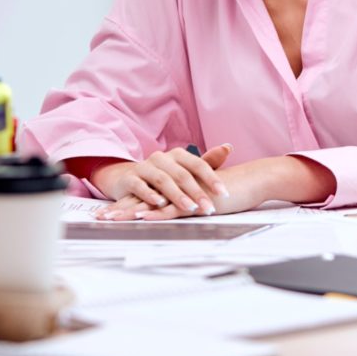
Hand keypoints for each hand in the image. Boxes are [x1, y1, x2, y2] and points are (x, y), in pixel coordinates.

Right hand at [92, 144, 232, 217]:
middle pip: (182, 175)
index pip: (198, 164)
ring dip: (178, 195)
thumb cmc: (162, 177)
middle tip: (209, 208)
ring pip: (163, 180)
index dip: (212, 178)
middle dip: (198, 192)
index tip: (224, 193)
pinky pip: (140, 186)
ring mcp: (144, 167)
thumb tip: (229, 147)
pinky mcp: (129, 178)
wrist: (127, 180)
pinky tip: (160, 203)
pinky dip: (150, 195)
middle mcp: (161, 158)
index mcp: (177, 155)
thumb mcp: (183, 170)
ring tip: (191, 208)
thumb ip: (206, 161)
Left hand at [110, 155, 336, 220]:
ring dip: (130, 211)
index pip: (144, 195)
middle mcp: (174, 187)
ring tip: (111, 219)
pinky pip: (172, 207)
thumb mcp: (199, 197)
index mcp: (173, 188)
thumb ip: (184, 200)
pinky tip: (141, 216)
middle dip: (119, 209)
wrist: (247, 182)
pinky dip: (156, 212)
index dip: (124, 204)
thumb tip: (170, 208)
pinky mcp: (194, 200)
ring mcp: (183, 193)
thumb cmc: (224, 191)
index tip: (105, 213)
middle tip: (98, 218)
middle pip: (142, 198)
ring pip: (152, 202)